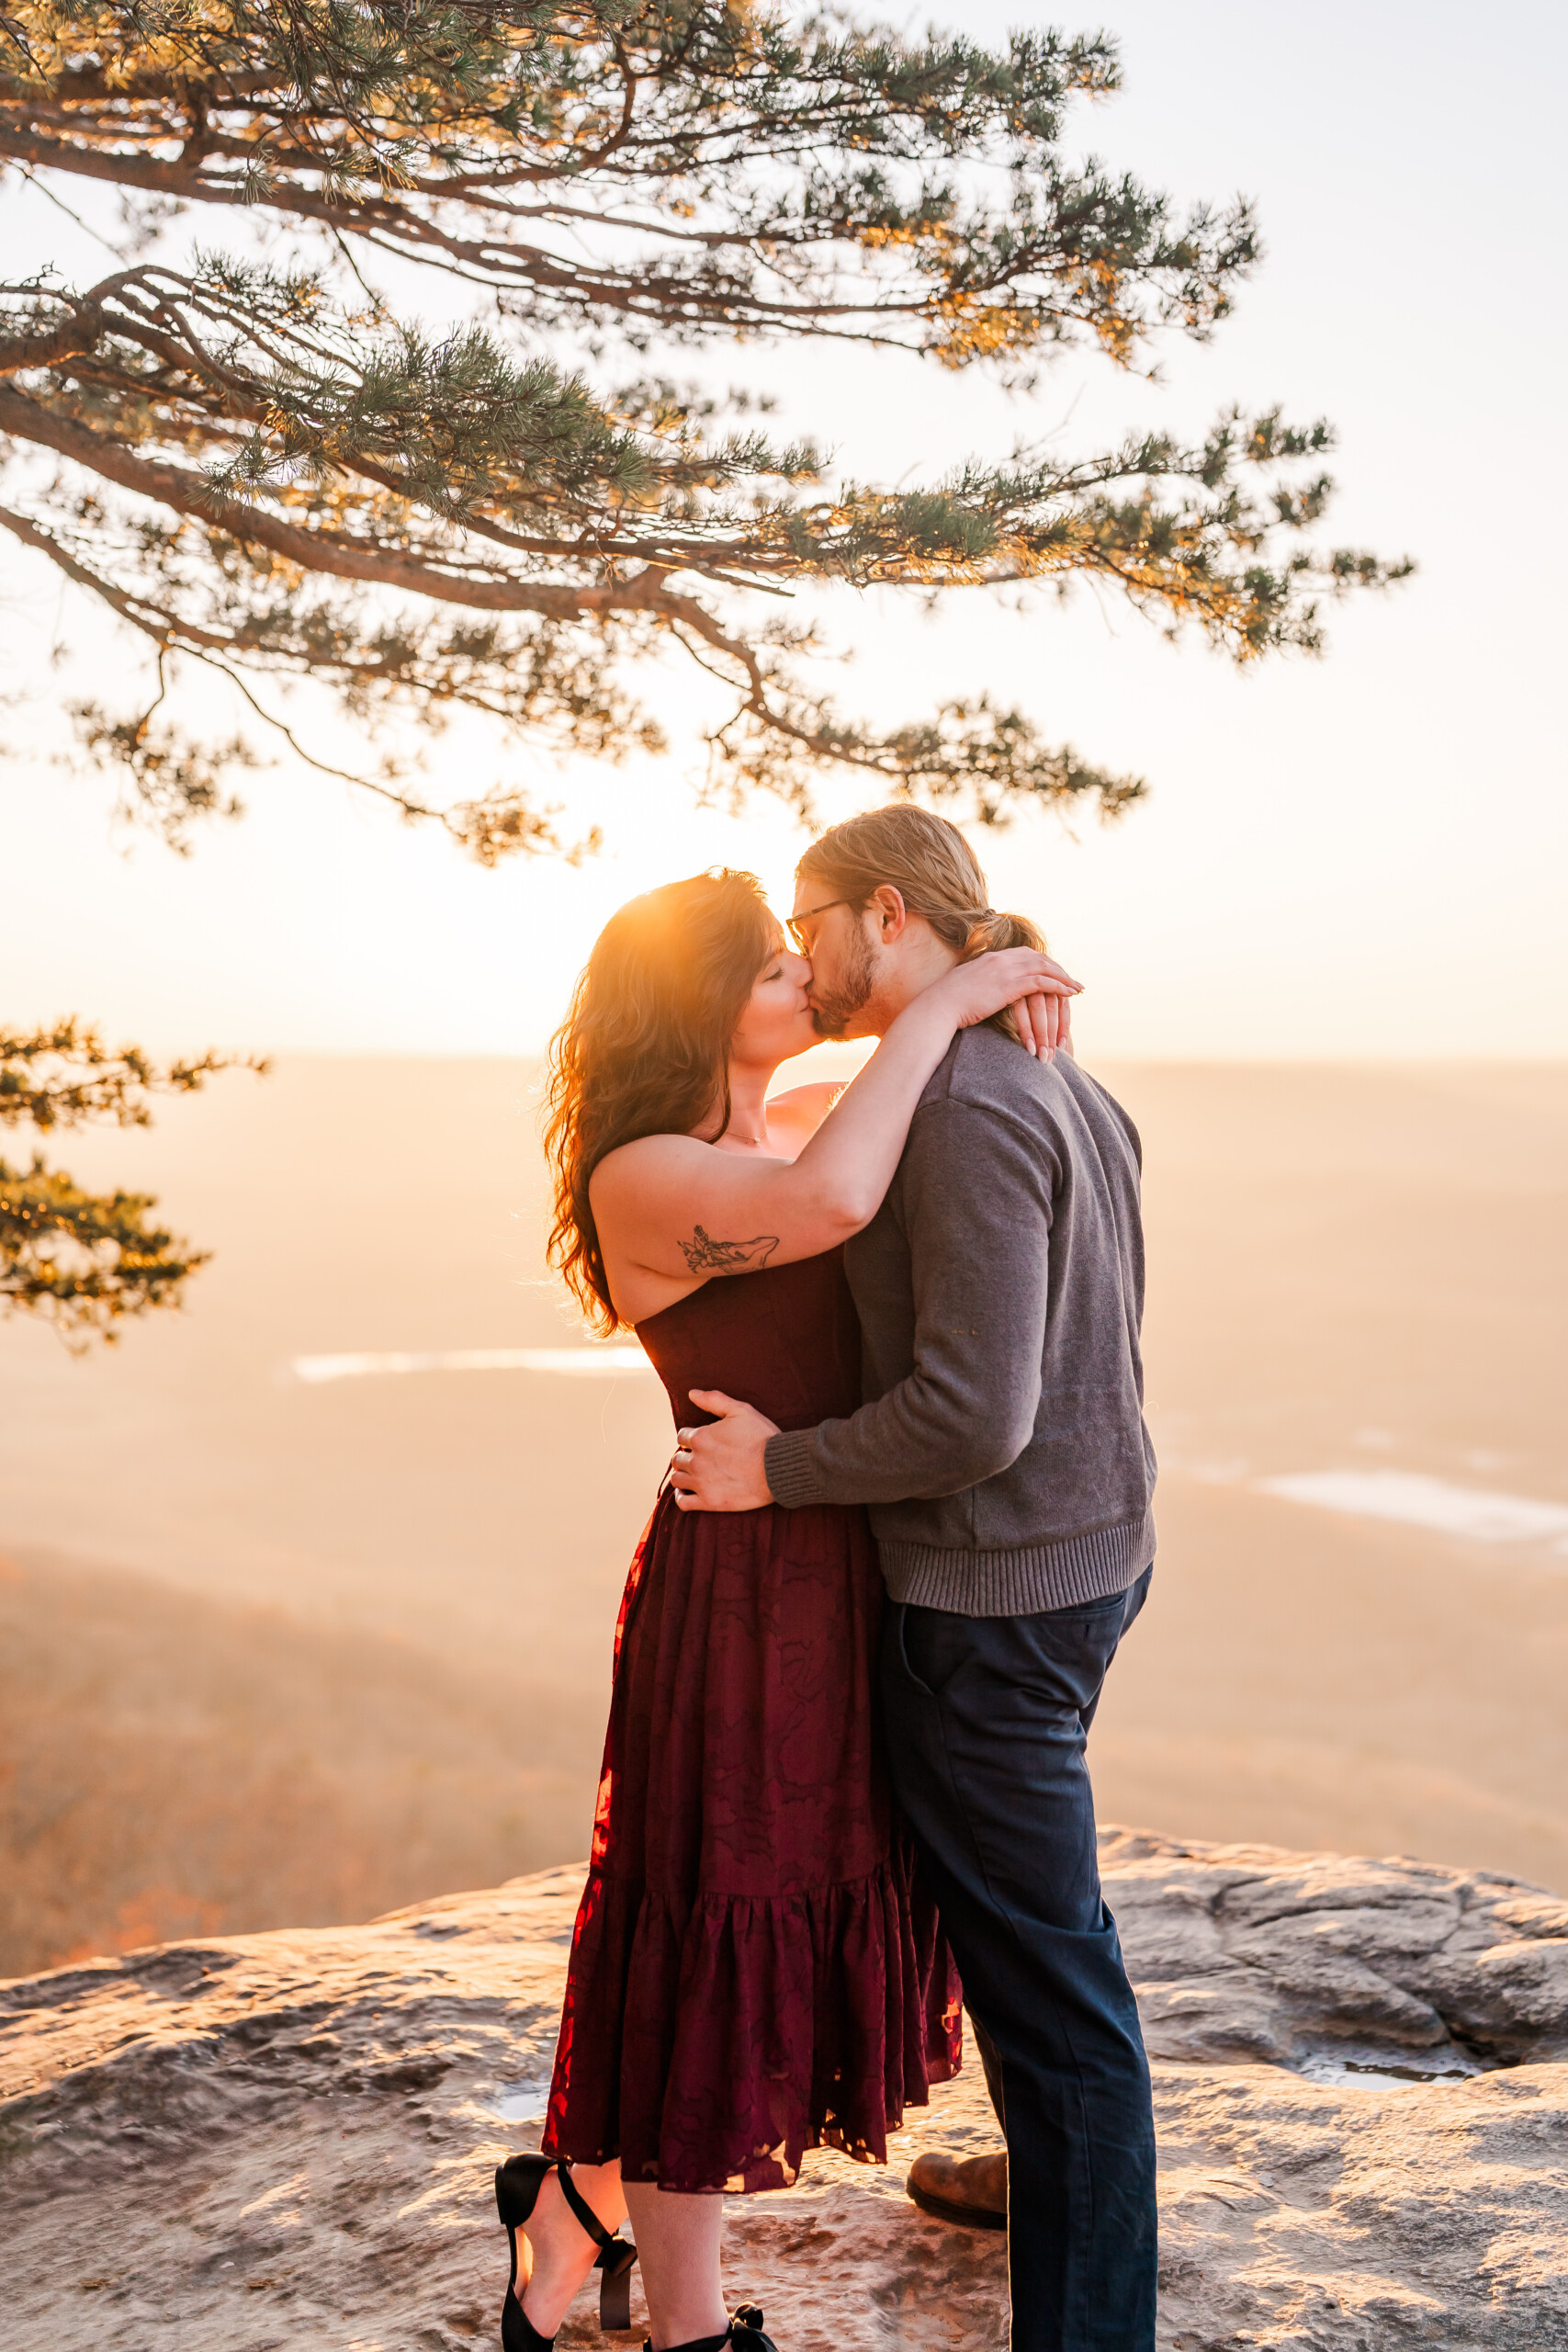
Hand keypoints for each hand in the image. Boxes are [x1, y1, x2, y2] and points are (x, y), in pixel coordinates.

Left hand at [670, 1390, 778, 1510]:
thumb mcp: (741, 1410)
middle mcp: (696, 1460)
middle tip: (702, 1459)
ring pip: (677, 1479)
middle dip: (687, 1457)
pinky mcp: (709, 1502)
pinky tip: (688, 1493)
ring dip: (683, 1475)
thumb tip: (691, 1393)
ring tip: (695, 1475)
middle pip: (677, 1459)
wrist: (780, 1468)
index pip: (682, 1437)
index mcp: (701, 1437)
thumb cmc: (762, 1437)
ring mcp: (701, 1483)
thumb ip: (714, 1400)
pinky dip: (682, 1497)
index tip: (703, 1442)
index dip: (692, 1438)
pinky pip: (683, 1503)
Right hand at [929, 948, 1081, 1059]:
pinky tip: (1069, 994)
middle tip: (1072, 980)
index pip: (1025, 954)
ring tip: (1077, 988)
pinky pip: (1041, 982)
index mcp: (991, 958)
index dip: (1043, 962)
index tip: (1054, 971)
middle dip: (1058, 968)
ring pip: (1044, 968)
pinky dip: (1058, 986)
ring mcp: (1005, 971)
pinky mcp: (1009, 986)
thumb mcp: (965, 986)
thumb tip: (983, 989)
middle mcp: (1001, 959)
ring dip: (1064, 978)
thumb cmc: (947, 1003)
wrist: (939, 1006)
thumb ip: (979, 982)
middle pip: (1039, 958)